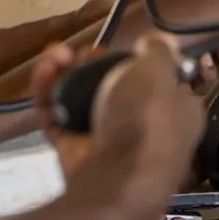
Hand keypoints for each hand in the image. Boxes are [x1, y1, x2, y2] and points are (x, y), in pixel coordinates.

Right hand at [31, 35, 204, 219]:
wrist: (114, 178)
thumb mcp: (160, 72)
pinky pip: (57, 115)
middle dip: (94, 63)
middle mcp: (141, 126)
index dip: (142, 62)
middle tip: (85, 53)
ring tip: (56, 55)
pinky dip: (48, 92)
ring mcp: (105, 139)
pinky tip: (44, 70)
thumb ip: (160, 51)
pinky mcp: (74, 148)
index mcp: (174, 112)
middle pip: (114, 86)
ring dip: (65, 72)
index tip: (127, 47)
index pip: (162, 83)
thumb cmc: (146, 120)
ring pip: (81, 98)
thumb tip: (158, 40)